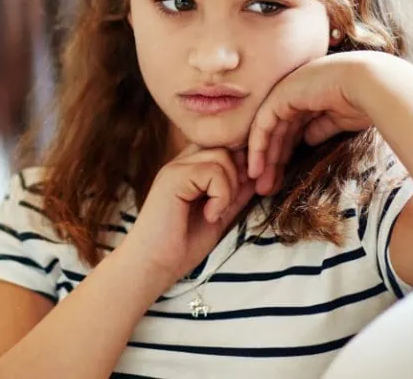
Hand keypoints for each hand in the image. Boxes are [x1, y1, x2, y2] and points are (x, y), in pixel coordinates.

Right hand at [121, 145, 256, 286]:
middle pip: (226, 146)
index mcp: (190, 168)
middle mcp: (181, 162)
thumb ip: (236, 193)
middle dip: (240, 175)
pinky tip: (210, 215)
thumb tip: (259, 176)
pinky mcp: (173, 177)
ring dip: (229, 188)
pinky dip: (221, 196)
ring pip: (222, 156)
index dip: (241, 166)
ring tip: (217, 212)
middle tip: (229, 205)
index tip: (243, 193)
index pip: (224, 146)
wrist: (154, 265)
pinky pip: (213, 171)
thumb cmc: (182, 245)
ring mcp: (175, 167)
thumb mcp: (220, 214)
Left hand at [246, 51, 390, 195]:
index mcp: (310, 97)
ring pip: (268, 132)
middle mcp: (294, 92)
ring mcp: (285, 92)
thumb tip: (308, 140)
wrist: (368, 85)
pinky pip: (262, 126)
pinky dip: (258, 148)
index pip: (291, 130)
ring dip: (264, 160)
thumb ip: (320, 128)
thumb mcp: (339, 120)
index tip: (281, 181)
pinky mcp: (279, 96)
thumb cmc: (363, 101)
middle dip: (273, 162)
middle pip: (278, 133)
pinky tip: (257, 170)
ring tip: (262, 187)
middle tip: (267, 189)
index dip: (285, 155)